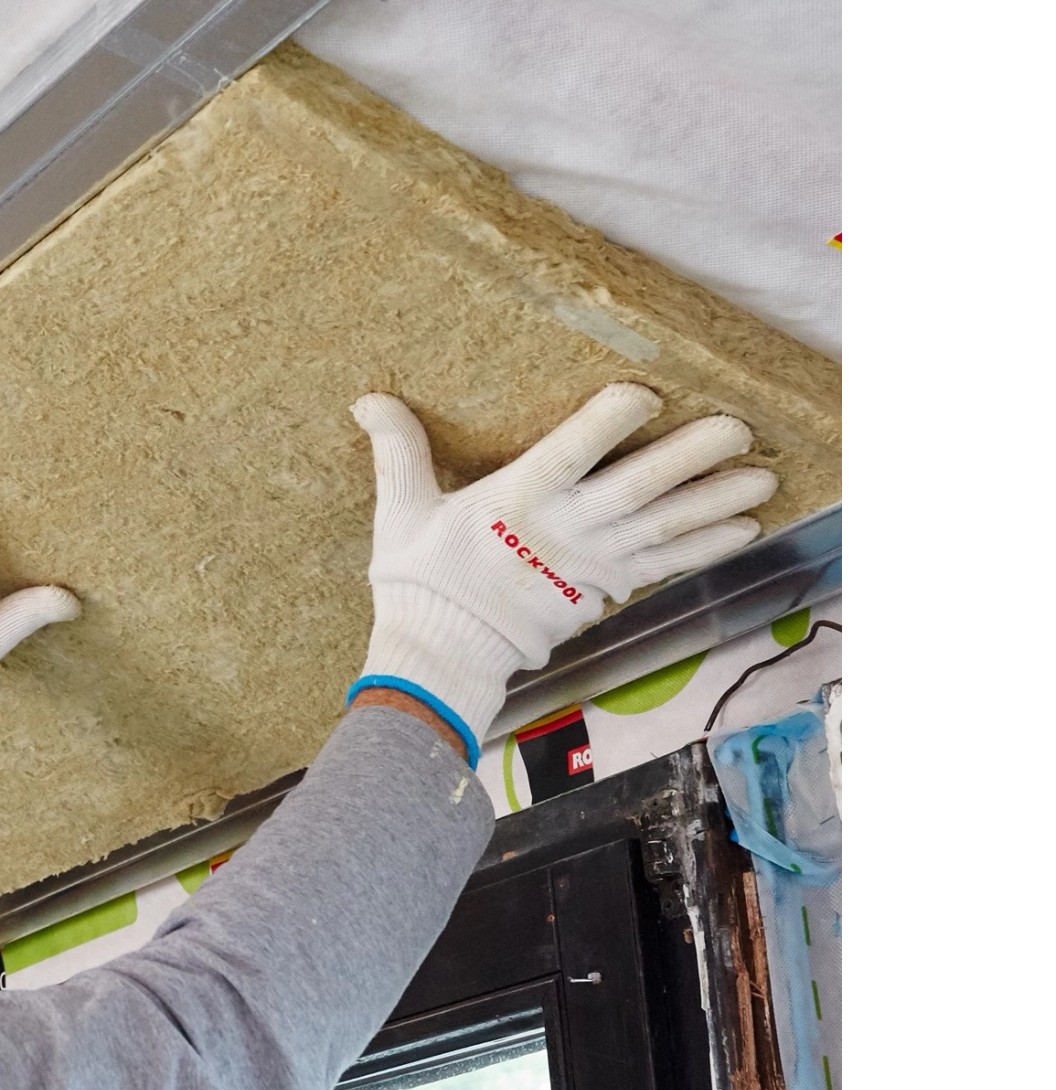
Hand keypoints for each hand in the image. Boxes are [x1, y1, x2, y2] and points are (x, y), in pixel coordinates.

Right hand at [349, 384, 776, 759]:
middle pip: (636, 489)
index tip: (645, 394)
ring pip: (662, 526)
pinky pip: (663, 564)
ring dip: (715, 501)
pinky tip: (744, 526)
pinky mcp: (603, 590)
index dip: (609, 422)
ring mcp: (589, 563)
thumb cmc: (421, 581)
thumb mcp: (400, 512)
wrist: (441, 656)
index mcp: (515, 501)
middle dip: (689, 458)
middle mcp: (563, 530)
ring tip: (761, 477)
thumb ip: (398, 451)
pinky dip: (704, 546)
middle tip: (738, 428)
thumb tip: (367, 400)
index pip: (569, 453)